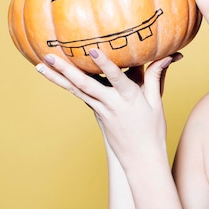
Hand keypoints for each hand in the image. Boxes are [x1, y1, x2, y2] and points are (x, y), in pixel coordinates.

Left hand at [34, 49, 181, 163]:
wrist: (140, 159)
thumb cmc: (152, 130)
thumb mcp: (156, 103)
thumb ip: (156, 76)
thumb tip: (168, 55)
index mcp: (128, 99)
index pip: (115, 78)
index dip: (104, 64)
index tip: (93, 50)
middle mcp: (110, 104)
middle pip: (85, 85)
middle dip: (66, 70)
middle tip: (49, 57)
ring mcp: (100, 110)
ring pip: (76, 91)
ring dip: (57, 78)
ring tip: (41, 66)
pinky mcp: (96, 113)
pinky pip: (79, 95)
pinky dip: (67, 85)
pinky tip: (55, 76)